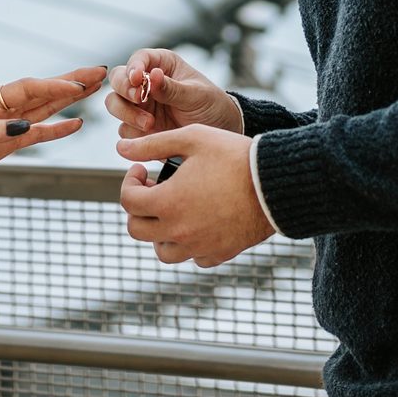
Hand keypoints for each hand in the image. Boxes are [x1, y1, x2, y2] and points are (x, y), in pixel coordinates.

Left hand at [0, 65, 108, 198]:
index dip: (55, 88)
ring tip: (96, 88)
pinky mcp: (3, 144)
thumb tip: (24, 126)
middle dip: (71, 82)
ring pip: (43, 109)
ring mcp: (3, 127)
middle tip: (102, 72)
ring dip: (69, 98)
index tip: (81, 87)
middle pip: (41, 92)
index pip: (28, 90)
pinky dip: (56, 128)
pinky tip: (75, 123)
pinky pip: (36, 133)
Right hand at [105, 48, 243, 137]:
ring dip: (126, 114)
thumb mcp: (197, 95)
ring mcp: (140, 106)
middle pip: (118, 79)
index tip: (137, 78)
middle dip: (124, 89)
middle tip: (139, 99)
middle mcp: (145, 83)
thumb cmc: (212, 105)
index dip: (133, 67)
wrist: (220, 133)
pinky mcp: (138, 128)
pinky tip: (151, 136)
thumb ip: (172, 88)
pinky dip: (132, 134)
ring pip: (115, 104)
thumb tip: (153, 75)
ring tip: (149, 124)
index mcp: (161, 65)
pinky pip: (124, 130)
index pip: (138, 58)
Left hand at [116, 125, 272, 267]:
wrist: (277, 183)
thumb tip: (121, 148)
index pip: (128, 201)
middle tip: (153, 190)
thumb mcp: (192, 138)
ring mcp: (199, 246)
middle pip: (137, 230)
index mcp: (168, 203)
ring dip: (159, 232)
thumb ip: (153, 144)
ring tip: (172, 210)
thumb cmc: (234, 156)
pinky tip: (198, 222)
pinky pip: (194, 258)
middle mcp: (179, 231)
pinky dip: (189, 244)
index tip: (142, 170)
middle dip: (138, 208)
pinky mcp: (220, 254)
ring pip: (163, 252)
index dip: (129, 182)